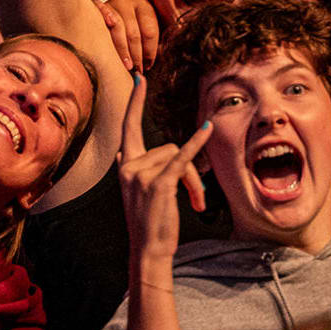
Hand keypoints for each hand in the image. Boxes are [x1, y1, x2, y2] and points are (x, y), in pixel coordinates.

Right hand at [95, 0, 160, 72]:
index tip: (148, 66)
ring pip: (118, 28)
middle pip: (133, 33)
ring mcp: (111, 4)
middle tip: (137, 70)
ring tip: (127, 66)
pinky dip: (105, 19)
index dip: (150, 51)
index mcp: (144, 6)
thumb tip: (148, 64)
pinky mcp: (98, 7)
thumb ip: (148, 42)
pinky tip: (108, 29)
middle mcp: (127, 3)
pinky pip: (101, 14)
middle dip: (136, 55)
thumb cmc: (133, 25)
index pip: (149, 32)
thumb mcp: (144, 29)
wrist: (114, 11)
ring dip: (122, 51)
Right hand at [117, 73, 211, 264]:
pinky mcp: (159, 183)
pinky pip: (183, 158)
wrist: (148, 251)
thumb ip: (130, 169)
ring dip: (193, 181)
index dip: (135, 102)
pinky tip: (208, 128)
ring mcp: (142, 174)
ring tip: (194, 203)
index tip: (139, 77)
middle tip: (196, 197)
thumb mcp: (135, 193)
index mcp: (125, 165)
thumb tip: (122, 152)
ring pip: (180, 157)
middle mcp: (130, 166)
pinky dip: (198, 143)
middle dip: (188, 170)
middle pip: (170, 147)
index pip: (128, 126)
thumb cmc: (147, 222)